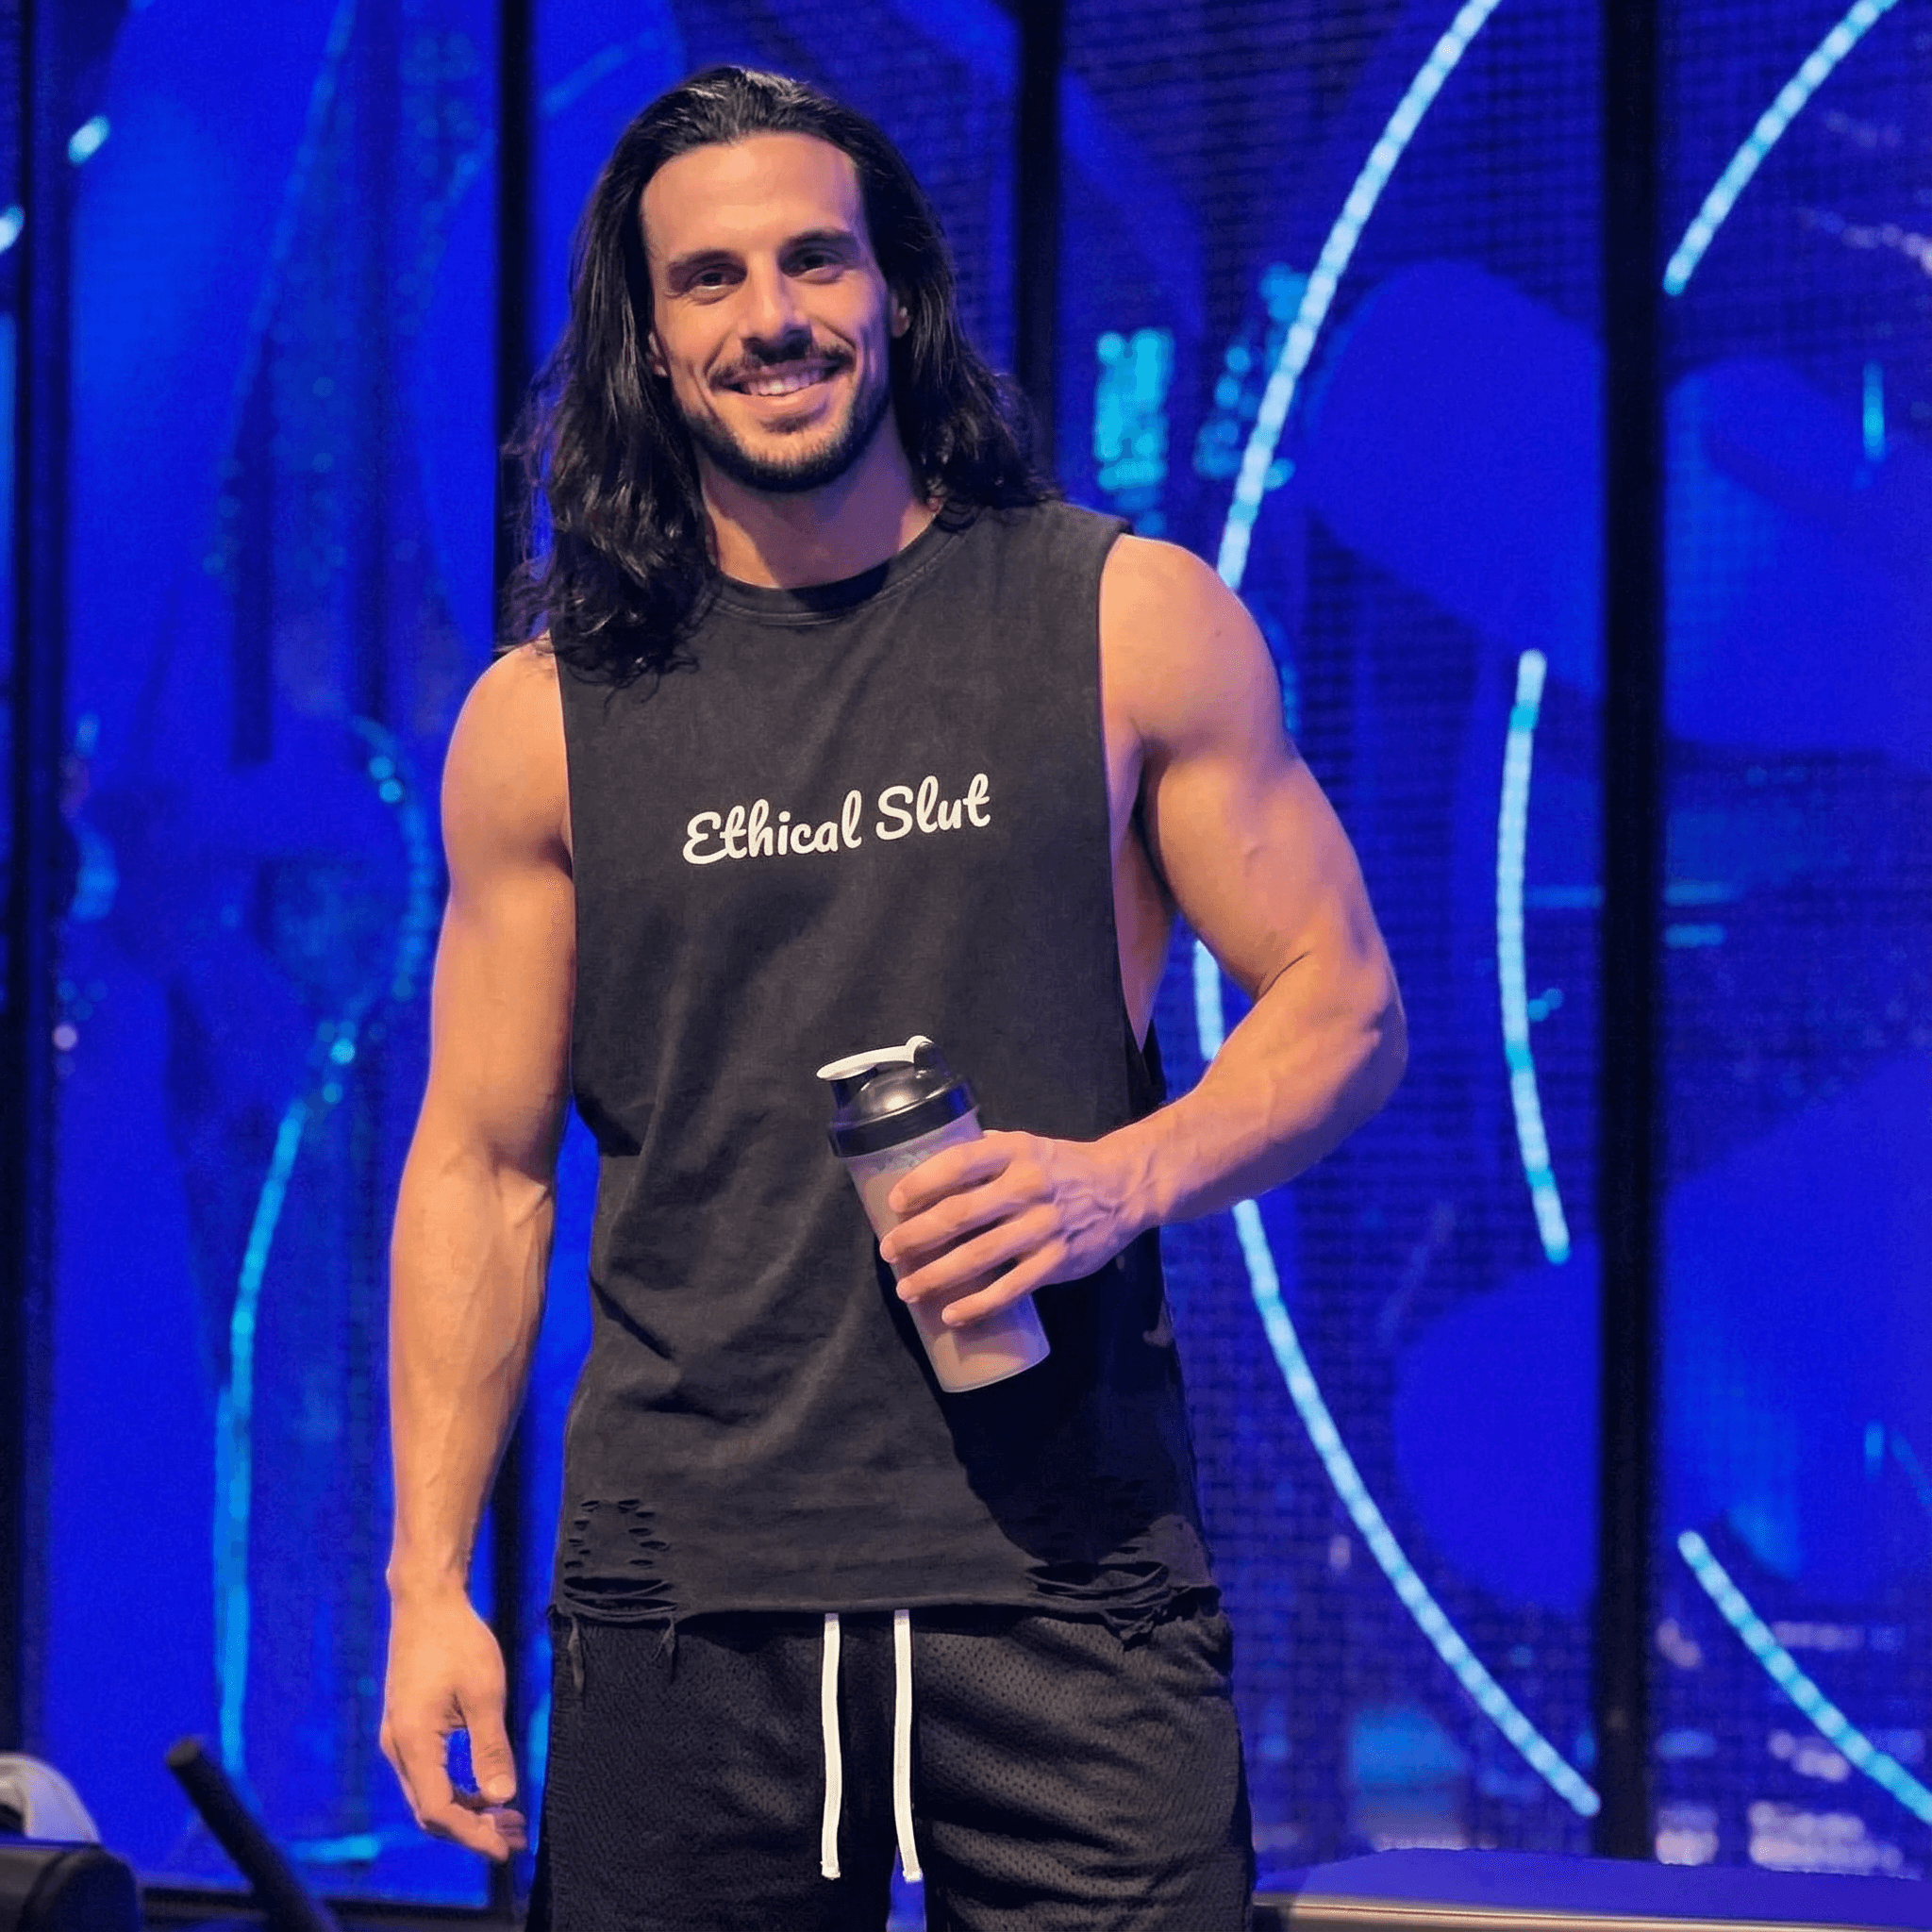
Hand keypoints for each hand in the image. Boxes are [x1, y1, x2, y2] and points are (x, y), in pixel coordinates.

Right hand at [380, 1588, 527, 1861]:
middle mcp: (398, 1747)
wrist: (426, 1602)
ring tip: (508, 1818)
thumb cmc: (458, 1640)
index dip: (473, 1836)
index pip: (439, 1810)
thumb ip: (491, 1748)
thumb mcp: (485, 1693)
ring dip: (466, 1813)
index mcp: (413, 1742)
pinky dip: (456, 1792)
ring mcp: (398, 1739)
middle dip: (473, 1830)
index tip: (505, 1848)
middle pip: (430, 1811)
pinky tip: (486, 1791)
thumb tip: (503, 1798)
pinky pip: (427, 1776)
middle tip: (515, 1837)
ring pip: (428, 1795)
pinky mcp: (406, 1729)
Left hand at [879, 1130, 1143, 1325]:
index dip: (921, 1183)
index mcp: (1015, 1152)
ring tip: (908, 1289)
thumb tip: (927, 1168)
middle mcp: (1027, 1187)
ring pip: (979, 1256)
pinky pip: (1011, 1289)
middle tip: (890, 1252)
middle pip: (960, 1214)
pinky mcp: (1057, 1261)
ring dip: (936, 1275)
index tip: (894, 1204)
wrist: (1124, 1188)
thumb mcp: (1026, 1145)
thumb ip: (984, 1153)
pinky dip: (978, 1305)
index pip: (958, 1163)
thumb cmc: (1062, 1166)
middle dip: (916, 1236)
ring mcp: (1043, 1227)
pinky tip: (952, 1315)